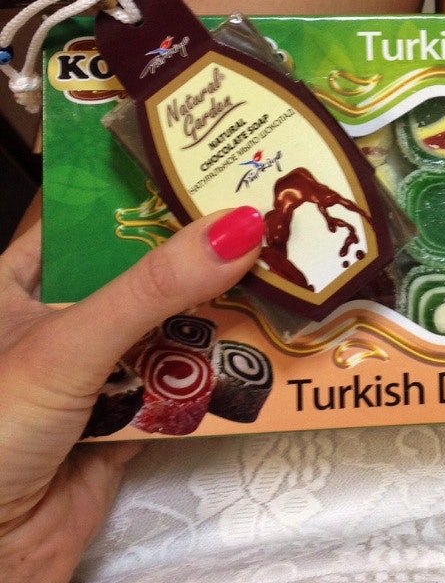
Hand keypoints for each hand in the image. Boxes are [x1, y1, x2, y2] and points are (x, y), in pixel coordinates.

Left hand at [0, 206, 263, 582]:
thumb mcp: (66, 345)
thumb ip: (151, 289)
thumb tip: (240, 227)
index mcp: (20, 283)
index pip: (90, 217)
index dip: (147, 189)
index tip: (214, 165)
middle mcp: (61, 319)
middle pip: (141, 272)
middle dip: (199, 255)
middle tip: (267, 219)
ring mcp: (99, 369)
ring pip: (169, 327)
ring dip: (216, 314)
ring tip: (281, 273)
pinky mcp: (130, 416)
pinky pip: (183, 380)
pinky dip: (216, 371)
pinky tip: (262, 346)